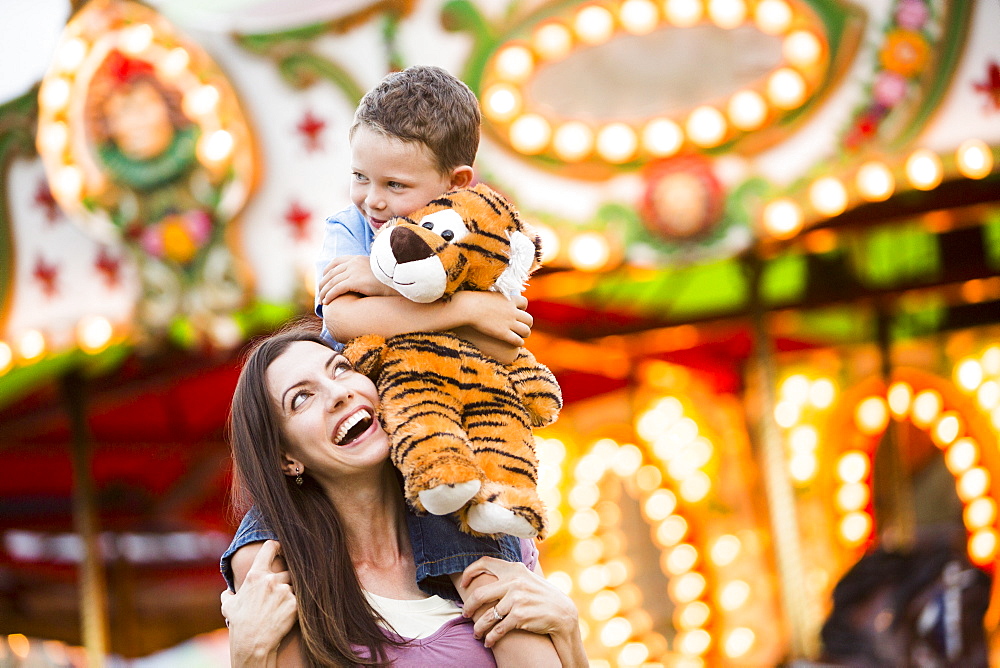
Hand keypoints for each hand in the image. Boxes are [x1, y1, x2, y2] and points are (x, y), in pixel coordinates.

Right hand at [222, 541, 297, 662]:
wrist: (252, 642)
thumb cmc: (239, 623)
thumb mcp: (228, 606)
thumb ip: (229, 595)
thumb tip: (228, 592)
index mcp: (255, 575)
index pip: (270, 548)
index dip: (276, 546)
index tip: (280, 547)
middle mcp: (271, 580)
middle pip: (286, 571)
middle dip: (284, 580)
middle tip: (278, 593)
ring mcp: (284, 591)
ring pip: (293, 586)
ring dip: (289, 594)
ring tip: (280, 608)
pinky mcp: (294, 604)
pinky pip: (299, 600)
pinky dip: (295, 606)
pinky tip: (287, 615)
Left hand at [319, 255, 392, 302]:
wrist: (399, 284)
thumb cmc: (388, 282)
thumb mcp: (374, 273)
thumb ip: (363, 272)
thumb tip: (358, 281)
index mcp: (357, 258)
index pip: (336, 262)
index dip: (327, 272)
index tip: (323, 281)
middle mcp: (354, 262)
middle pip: (331, 273)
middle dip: (323, 284)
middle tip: (320, 295)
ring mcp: (355, 271)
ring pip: (332, 282)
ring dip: (325, 292)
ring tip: (322, 301)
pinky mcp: (356, 281)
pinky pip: (337, 289)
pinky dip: (330, 296)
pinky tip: (327, 302)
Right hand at [453, 292, 531, 346]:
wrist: (469, 307)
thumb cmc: (473, 300)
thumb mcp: (489, 294)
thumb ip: (494, 297)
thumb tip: (489, 298)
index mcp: (510, 299)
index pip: (524, 302)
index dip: (523, 308)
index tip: (518, 311)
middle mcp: (512, 311)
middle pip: (529, 319)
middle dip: (527, 323)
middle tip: (522, 326)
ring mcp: (509, 322)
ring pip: (526, 330)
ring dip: (525, 334)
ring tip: (521, 336)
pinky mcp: (503, 333)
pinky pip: (517, 340)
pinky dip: (519, 342)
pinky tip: (518, 343)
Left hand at [460, 557, 578, 649]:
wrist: (562, 612)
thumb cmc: (541, 596)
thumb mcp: (527, 578)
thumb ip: (510, 575)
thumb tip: (485, 574)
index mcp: (514, 569)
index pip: (484, 563)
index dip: (469, 572)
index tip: (463, 584)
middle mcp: (514, 582)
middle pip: (480, 594)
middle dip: (468, 607)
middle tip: (465, 615)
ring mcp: (517, 599)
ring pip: (487, 616)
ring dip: (478, 628)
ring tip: (477, 634)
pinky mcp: (520, 616)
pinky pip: (498, 629)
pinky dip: (490, 638)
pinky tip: (488, 641)